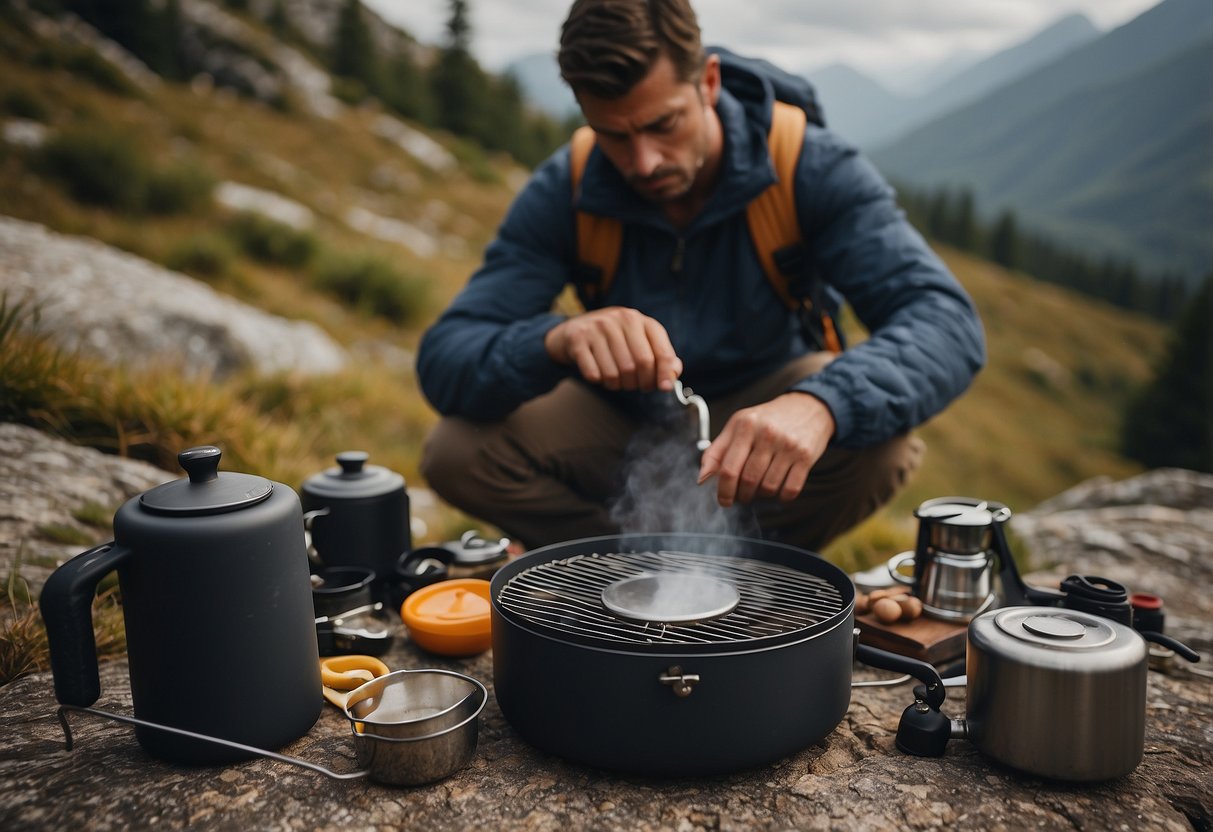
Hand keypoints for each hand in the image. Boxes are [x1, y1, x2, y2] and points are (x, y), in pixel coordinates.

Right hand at [544, 306, 682, 390]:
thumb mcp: (639, 341)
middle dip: (640, 383)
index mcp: (639, 320)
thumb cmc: (613, 341)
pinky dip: (599, 381)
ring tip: (616, 380)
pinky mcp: (578, 339)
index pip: (661, 352)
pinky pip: (594, 374)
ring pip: (616, 373)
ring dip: (618, 385)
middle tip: (635, 386)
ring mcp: (597, 327)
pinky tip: (598, 374)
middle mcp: (620, 319)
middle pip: (640, 364)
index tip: (664, 388)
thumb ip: (660, 356)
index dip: (665, 374)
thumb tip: (673, 374)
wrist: (574, 330)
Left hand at [697, 392, 835, 505]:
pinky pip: (790, 489)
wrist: (807, 408)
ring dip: (761, 495)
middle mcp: (767, 434)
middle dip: (743, 495)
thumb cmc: (767, 420)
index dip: (723, 491)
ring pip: (768, 487)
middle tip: (743, 495)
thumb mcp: (738, 426)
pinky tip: (778, 489)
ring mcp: (788, 445)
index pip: (728, 468)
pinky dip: (782, 497)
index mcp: (745, 426)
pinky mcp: (806, 456)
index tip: (724, 500)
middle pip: (748, 481)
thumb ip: (716, 451)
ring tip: (760, 489)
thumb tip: (702, 479)